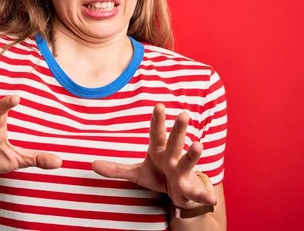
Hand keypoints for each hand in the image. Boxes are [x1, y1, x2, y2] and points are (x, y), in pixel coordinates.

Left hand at [92, 103, 215, 208]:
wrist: (178, 193)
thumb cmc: (158, 175)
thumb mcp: (135, 173)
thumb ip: (115, 169)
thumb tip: (92, 164)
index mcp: (158, 150)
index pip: (156, 133)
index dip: (157, 120)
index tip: (159, 105)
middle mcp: (172, 157)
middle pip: (174, 142)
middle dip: (179, 129)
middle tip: (184, 114)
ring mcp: (181, 172)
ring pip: (188, 161)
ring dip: (193, 154)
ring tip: (198, 144)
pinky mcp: (188, 189)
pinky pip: (195, 192)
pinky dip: (204, 194)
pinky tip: (211, 198)